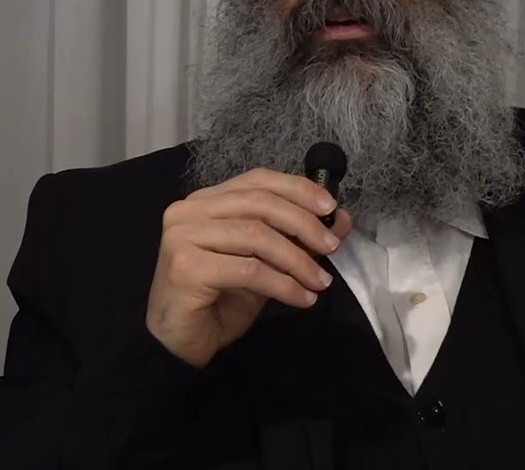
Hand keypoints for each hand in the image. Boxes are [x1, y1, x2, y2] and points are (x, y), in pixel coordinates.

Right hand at [145, 168, 353, 366]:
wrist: (182, 342)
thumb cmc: (221, 299)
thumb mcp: (268, 263)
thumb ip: (298, 238)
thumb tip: (341, 218)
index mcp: (207, 200)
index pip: (257, 181)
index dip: (298, 189)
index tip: (331, 207)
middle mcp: (190, 211)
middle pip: (259, 204)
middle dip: (303, 224)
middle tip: (333, 247)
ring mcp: (183, 237)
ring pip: (257, 237)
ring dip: (298, 260)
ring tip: (321, 282)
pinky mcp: (186, 268)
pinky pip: (249, 270)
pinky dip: (283, 284)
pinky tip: (302, 299)